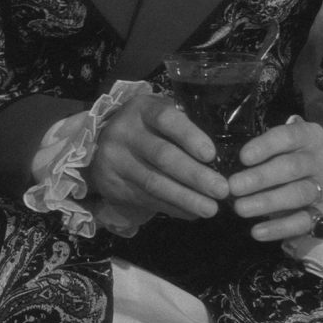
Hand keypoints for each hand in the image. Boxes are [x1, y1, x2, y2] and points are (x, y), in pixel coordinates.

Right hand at [88, 88, 229, 221]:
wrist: (101, 145)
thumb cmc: (146, 128)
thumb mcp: (158, 116)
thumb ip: (182, 128)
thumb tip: (219, 160)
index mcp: (142, 109)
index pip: (166, 119)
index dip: (189, 136)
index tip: (211, 155)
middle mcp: (124, 132)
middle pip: (162, 155)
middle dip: (195, 175)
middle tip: (221, 190)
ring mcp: (115, 159)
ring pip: (154, 182)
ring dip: (186, 198)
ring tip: (211, 209)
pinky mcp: (111, 183)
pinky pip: (146, 199)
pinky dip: (173, 208)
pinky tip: (191, 212)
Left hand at [226, 116, 322, 243]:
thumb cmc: (303, 167)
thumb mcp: (290, 152)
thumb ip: (267, 156)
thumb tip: (228, 169)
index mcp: (310, 137)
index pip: (288, 136)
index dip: (265, 146)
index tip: (243, 157)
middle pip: (291, 167)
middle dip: (259, 177)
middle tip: (233, 187)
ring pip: (297, 193)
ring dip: (266, 202)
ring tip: (240, 209)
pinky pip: (304, 221)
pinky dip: (279, 228)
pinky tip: (257, 231)